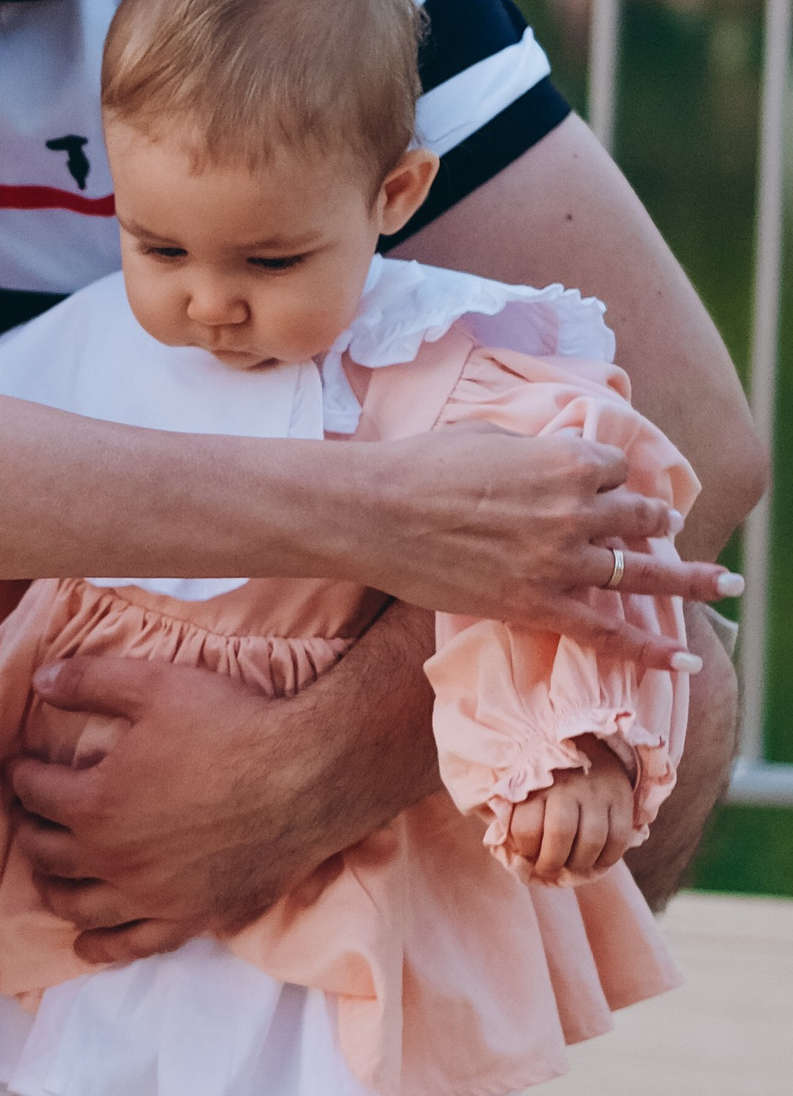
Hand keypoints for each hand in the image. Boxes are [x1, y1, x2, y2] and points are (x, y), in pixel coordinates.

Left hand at [8, 649, 399, 967]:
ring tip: (48, 875)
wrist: (311, 776)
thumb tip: (39, 678)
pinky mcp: (192, 918)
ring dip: (54, 888)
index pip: (34, 793)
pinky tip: (86, 945)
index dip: (21, 776)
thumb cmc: (233, 726)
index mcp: (95, 804)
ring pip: (80, 905)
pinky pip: (135, 945)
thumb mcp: (155, 685)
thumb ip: (89, 681)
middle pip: (47, 852)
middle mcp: (114, 859)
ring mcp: (152, 897)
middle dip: (30, 830)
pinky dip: (103, 947)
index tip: (21, 767)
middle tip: (30, 816)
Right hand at [356, 425, 731, 670]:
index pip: (615, 469)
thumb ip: (535, 453)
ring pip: (639, 571)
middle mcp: (575, 512)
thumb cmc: (420, 466)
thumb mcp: (489, 437)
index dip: (608, 477)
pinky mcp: (536, 605)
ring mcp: (560, 563)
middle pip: (639, 515)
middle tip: (668, 526)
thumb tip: (551, 461)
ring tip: (721, 583)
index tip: (602, 485)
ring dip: (686, 578)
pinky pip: (608, 632)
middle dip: (655, 519)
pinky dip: (650, 648)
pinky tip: (683, 657)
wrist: (373, 514)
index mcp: (567, 461)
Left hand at [499, 738, 637, 884]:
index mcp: (537, 785)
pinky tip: (597, 860)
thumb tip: (517, 858)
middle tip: (549, 869)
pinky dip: (608, 858)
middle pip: (560, 833)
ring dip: (580, 864)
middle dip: (552, 862)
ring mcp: (598, 793)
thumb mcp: (525, 791)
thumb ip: (515, 819)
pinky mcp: (622, 800)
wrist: (590, 749)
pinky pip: (618, 839)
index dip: (525, 850)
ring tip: (572, 866)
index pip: (526, 827)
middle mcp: (568, 787)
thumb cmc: (550, 782)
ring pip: (592, 840)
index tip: (527, 856)